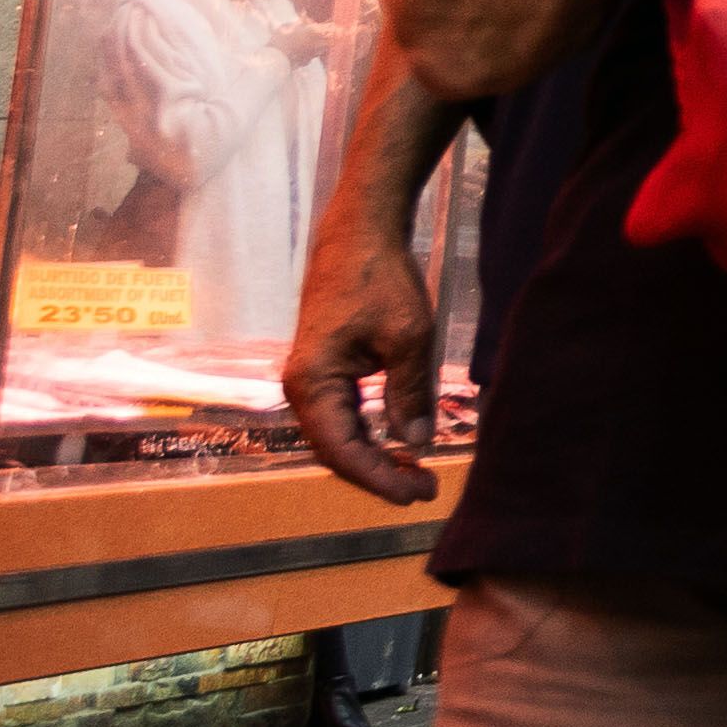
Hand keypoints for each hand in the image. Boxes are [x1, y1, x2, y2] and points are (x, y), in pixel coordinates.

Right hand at [280, 198, 441, 507]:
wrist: (360, 233)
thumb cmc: (381, 279)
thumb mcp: (407, 338)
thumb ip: (410, 393)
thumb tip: (418, 443)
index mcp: (311, 383)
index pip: (341, 450)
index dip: (379, 478)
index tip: (416, 493)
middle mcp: (301, 387)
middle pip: (336, 450)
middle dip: (378, 474)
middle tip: (425, 489)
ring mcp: (310, 379)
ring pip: (339, 436)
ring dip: (375, 457)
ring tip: (417, 474)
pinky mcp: (325, 370)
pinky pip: (343, 415)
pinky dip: (370, 434)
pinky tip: (400, 444)